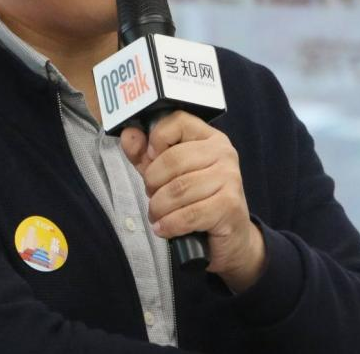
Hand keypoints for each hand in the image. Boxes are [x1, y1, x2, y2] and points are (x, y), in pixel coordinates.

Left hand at [120, 111, 266, 291]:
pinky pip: (188, 214)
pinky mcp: (229, 205)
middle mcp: (224, 153)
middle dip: (153, 183)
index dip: (155, 139)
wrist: (231, 237)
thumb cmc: (197, 201)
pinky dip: (169, 224)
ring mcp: (230, 178)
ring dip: (159, 207)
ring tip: (158, 215)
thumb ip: (145, 155)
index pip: (177, 121)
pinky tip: (164, 228)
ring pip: (178, 189)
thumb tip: (128, 135)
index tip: (149, 159)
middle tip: (152, 196)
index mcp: (209, 138)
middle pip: (173, 159)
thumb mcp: (166, 175)